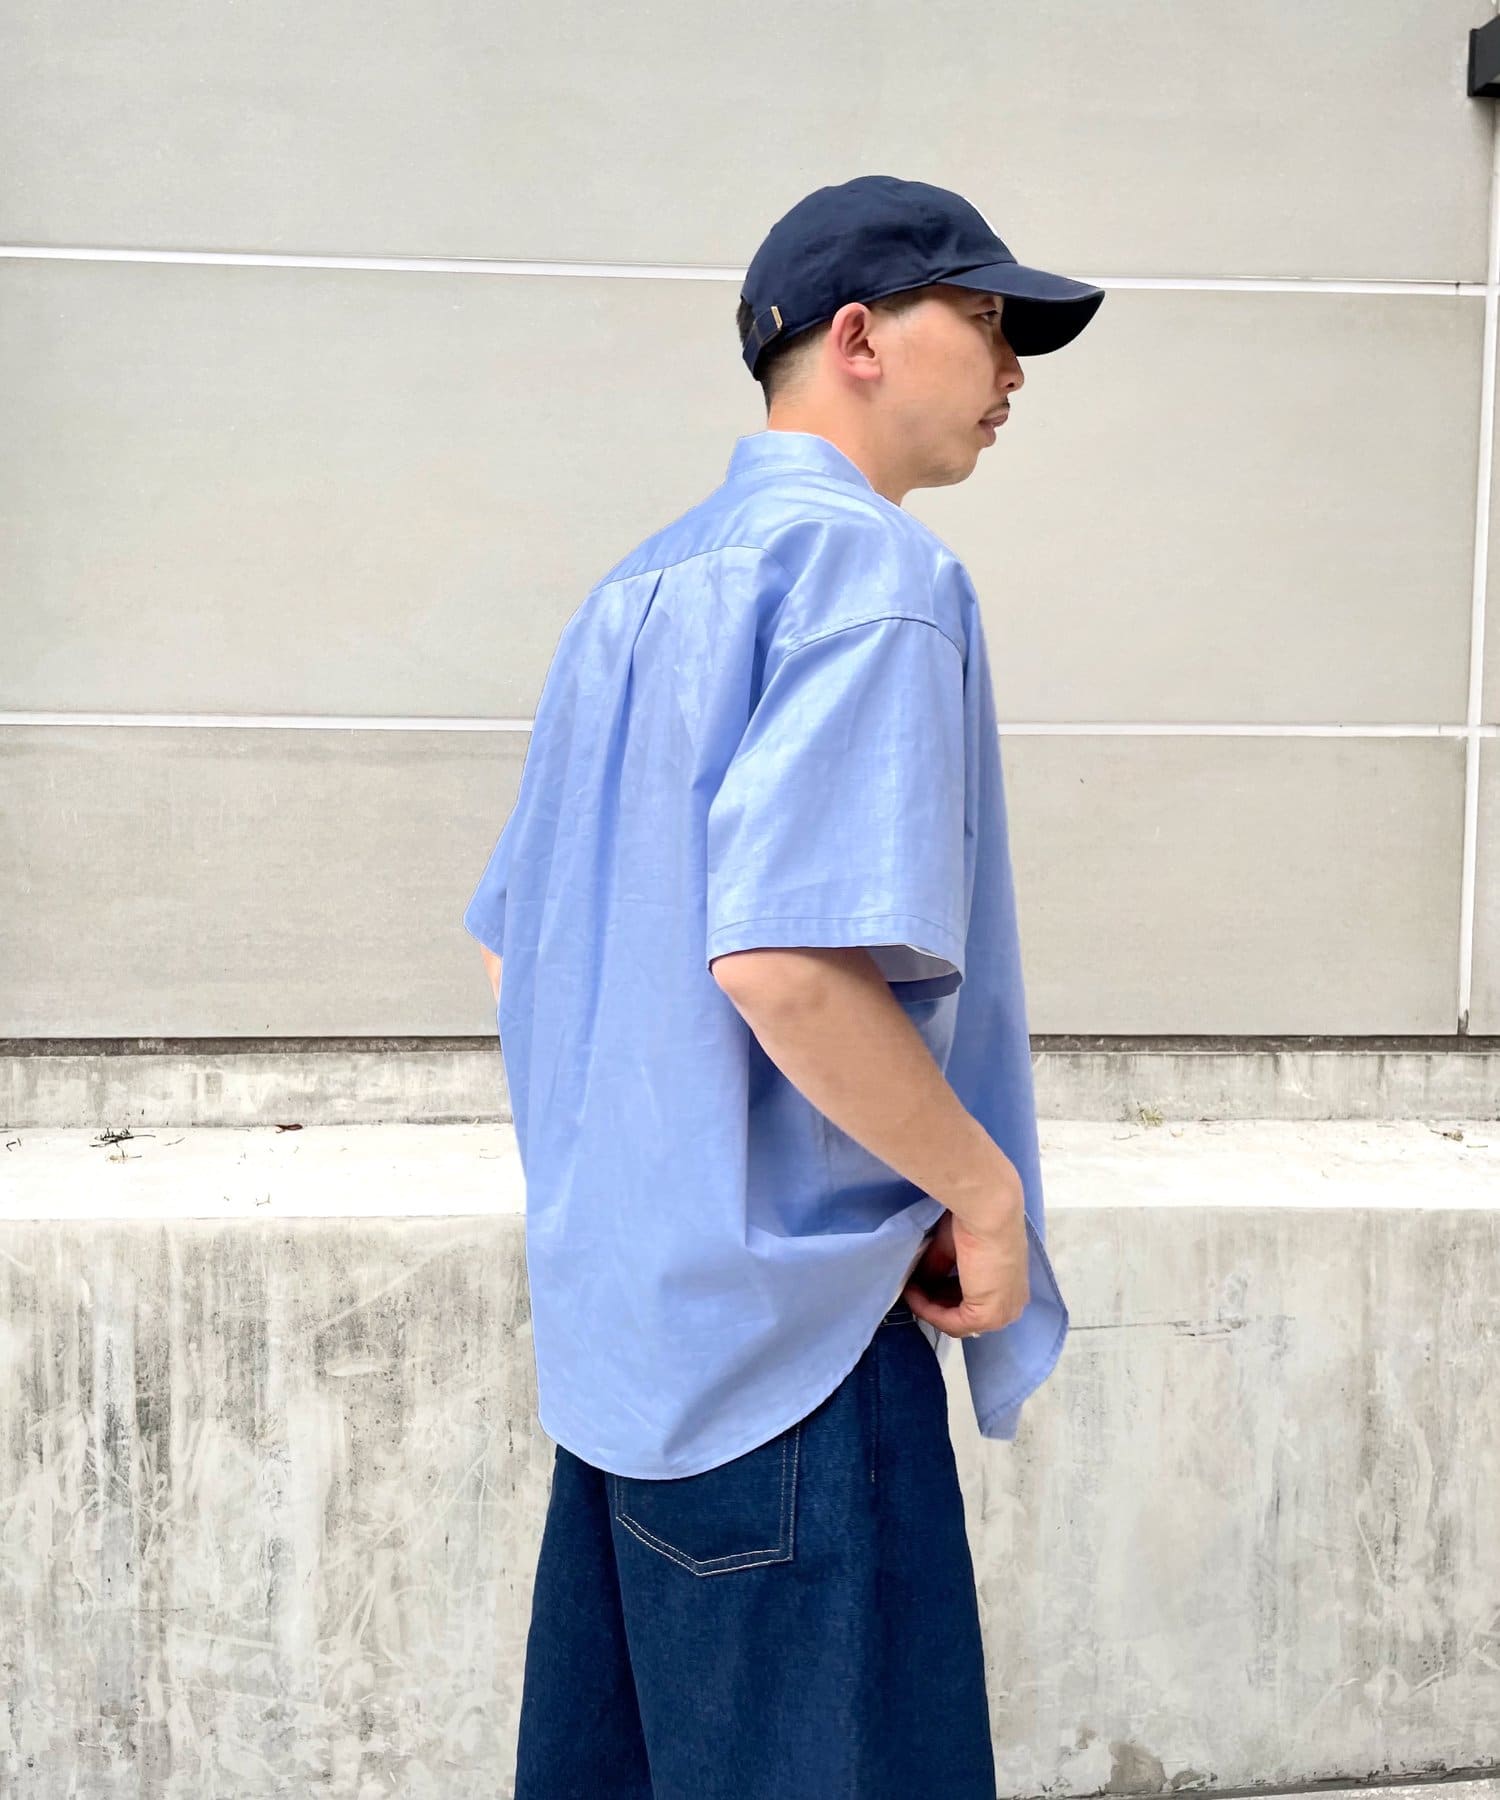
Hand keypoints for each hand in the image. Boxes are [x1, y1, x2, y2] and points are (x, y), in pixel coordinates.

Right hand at [903, 1201, 1029, 1338]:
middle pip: (965, 1314)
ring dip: (928, 1307)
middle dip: (935, 1302)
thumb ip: (938, 1269)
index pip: (973, 1300)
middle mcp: (1010, 1304)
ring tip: (908, 1288)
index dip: (942, 1293)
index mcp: (1010, 1286)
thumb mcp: (951, 1249)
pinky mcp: (987, 1317)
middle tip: (911, 1287)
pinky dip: (928, 1310)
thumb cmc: (974, 1220)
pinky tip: (912, 1293)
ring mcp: (1001, 1314)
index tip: (919, 1282)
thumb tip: (919, 1283)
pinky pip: (951, 1323)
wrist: (986, 1211)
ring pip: (957, 1321)